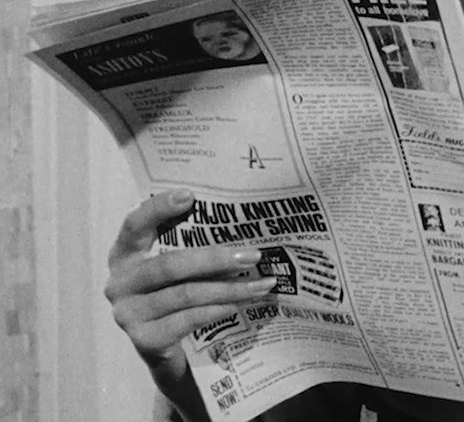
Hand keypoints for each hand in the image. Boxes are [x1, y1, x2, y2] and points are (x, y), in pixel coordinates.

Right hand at [105, 191, 275, 397]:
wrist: (167, 348)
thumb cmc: (176, 292)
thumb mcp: (177, 265)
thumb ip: (188, 242)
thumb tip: (239, 218)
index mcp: (124, 254)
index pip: (134, 225)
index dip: (158, 209)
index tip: (189, 195)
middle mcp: (119, 283)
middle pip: (170, 266)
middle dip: (216, 259)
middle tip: (253, 255)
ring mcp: (128, 314)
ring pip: (185, 294)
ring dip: (229, 288)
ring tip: (262, 284)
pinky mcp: (144, 340)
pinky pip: (187, 320)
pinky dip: (217, 311)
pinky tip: (240, 304)